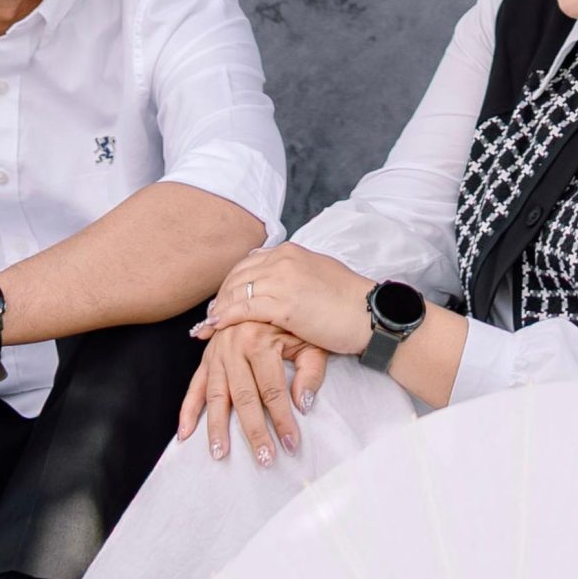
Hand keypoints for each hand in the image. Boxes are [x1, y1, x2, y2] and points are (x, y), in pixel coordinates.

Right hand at [176, 322, 326, 465]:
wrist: (274, 293)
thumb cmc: (297, 323)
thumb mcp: (311, 341)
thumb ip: (310, 373)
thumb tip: (304, 405)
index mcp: (259, 339)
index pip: (273, 391)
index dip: (283, 420)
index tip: (291, 445)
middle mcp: (233, 346)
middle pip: (244, 398)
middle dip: (255, 432)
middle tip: (263, 459)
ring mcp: (216, 352)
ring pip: (216, 396)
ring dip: (217, 427)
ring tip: (220, 454)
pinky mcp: (207, 357)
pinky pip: (195, 385)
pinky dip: (188, 410)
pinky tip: (185, 434)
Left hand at [196, 243, 373, 359]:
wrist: (370, 314)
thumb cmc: (349, 302)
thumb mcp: (318, 276)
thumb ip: (294, 275)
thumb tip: (277, 283)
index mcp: (291, 251)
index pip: (249, 263)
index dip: (232, 283)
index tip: (222, 300)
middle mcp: (284, 259)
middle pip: (238, 276)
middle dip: (220, 297)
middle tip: (209, 316)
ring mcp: (283, 279)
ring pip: (237, 292)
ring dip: (218, 309)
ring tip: (207, 326)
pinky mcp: (284, 303)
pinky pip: (244, 308)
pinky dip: (226, 317)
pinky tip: (216, 327)